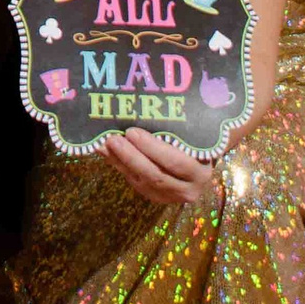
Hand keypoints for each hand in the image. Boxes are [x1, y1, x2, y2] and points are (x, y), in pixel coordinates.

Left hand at [103, 128, 220, 208]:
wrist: (199, 162)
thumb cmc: (196, 139)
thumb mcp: (191, 133)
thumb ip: (175, 126)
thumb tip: (144, 106)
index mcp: (201, 172)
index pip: (176, 162)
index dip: (153, 148)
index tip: (132, 131)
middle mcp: (188, 189)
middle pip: (156, 175)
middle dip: (131, 156)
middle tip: (113, 138)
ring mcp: (170, 196)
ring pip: (142, 181)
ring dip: (120, 162)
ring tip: (103, 144)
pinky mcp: (155, 196)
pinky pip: (135, 182)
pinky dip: (119, 166)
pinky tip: (106, 152)